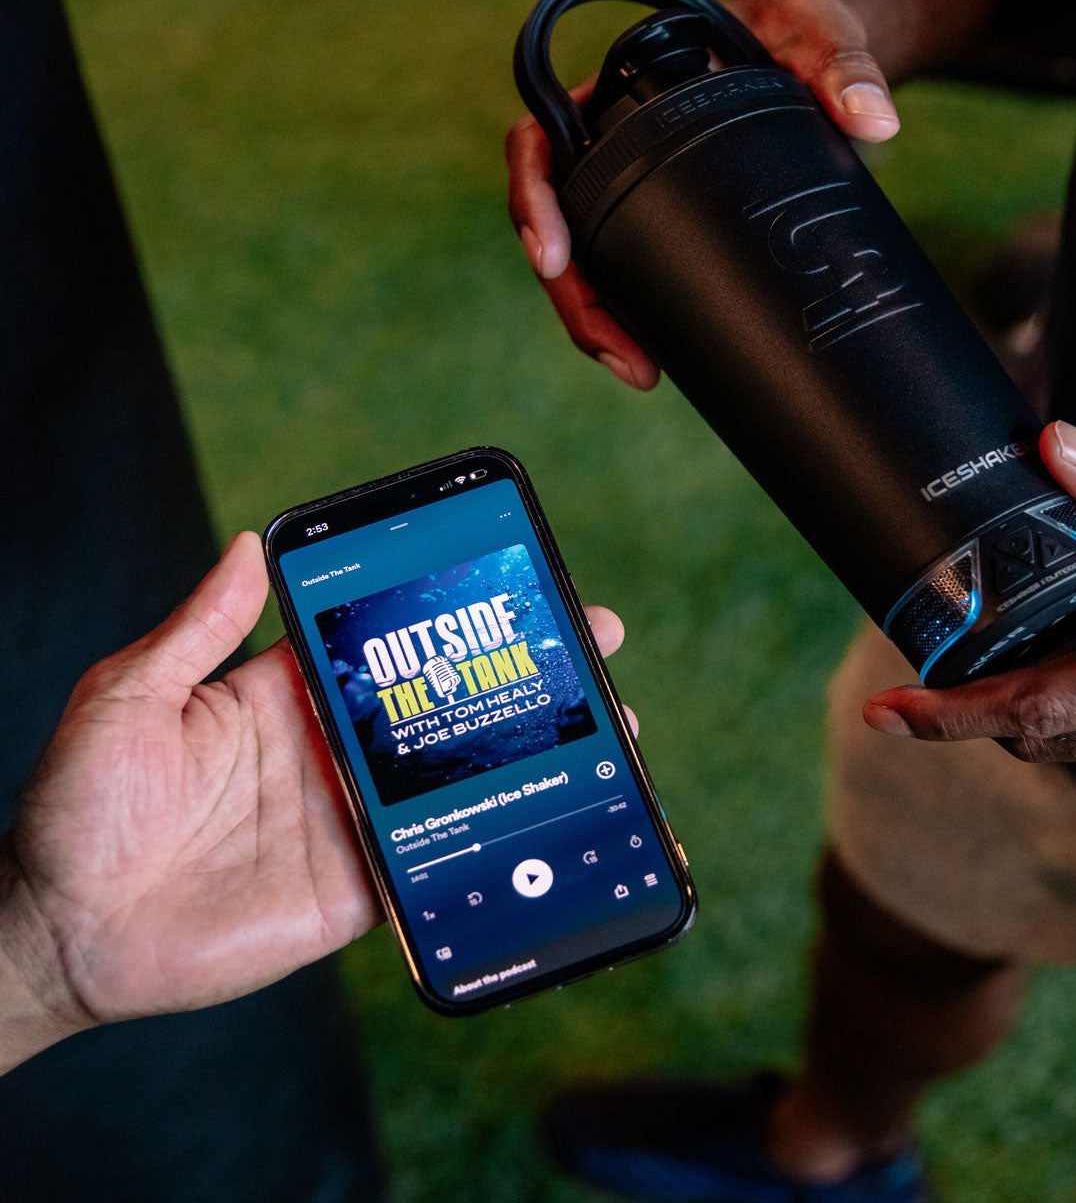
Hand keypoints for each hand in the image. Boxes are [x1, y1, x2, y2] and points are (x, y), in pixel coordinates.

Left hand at [0, 533, 629, 1070]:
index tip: (514, 581)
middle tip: (597, 648)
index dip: (452, 611)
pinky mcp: (359, 887)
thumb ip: (196, 629)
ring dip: (529, 754)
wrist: (64, 934)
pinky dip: (497, 845)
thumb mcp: (128, 696)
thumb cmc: (79, 807)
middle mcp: (334, 749)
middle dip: (522, 672)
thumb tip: (245, 543)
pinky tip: (553, 820)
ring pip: (460, 778)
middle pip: (446, 703)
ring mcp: (354, 818)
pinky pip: (439, 862)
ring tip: (607, 732)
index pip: (390, 640)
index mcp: (290, 693)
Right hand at [504, 0, 899, 390]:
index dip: (535, 202)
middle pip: (560, 227)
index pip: (541, 143)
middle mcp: (609, 144)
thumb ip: (843, 66)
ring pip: (589, 263)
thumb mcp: (816, 37)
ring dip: (601, 324)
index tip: (555, 257)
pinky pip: (628, 273)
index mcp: (615, 91)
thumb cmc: (798, 30)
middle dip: (578, 300)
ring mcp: (634, 188)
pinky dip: (635, 318)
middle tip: (623, 357)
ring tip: (641, 372)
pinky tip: (658, 358)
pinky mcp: (665, 220)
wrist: (815, 56)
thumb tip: (877, 120)